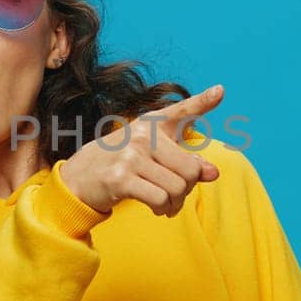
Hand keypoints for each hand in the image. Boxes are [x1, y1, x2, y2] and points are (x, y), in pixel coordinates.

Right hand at [58, 85, 224, 216]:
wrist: (79, 177)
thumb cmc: (123, 163)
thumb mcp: (154, 155)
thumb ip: (185, 161)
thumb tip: (213, 173)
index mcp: (152, 124)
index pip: (182, 111)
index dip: (203, 102)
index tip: (220, 91)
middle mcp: (142, 135)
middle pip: (191, 169)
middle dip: (188, 189)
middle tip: (176, 194)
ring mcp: (130, 156)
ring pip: (178, 187)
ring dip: (176, 203)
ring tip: (166, 204)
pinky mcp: (120, 178)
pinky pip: (160, 199)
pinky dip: (163, 209)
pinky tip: (156, 208)